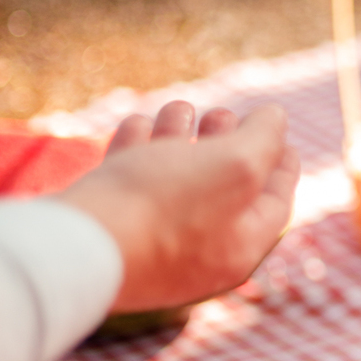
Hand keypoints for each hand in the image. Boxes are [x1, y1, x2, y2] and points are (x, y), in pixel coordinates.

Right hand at [59, 101, 298, 312]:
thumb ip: (265, 139)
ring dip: (178, 138)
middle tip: (221, 114)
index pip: (274, 202)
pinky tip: (139, 123)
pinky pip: (130, 184)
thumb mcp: (237, 165)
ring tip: (178, 108)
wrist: (78, 245)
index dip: (282, 163)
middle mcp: (196, 253)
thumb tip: (275, 120)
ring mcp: (149, 243)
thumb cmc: (164, 206)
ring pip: (172, 182)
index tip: (283, 134)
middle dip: (224, 145)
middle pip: (222, 191)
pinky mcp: (109, 228)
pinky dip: (137, 149)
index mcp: (238, 248)